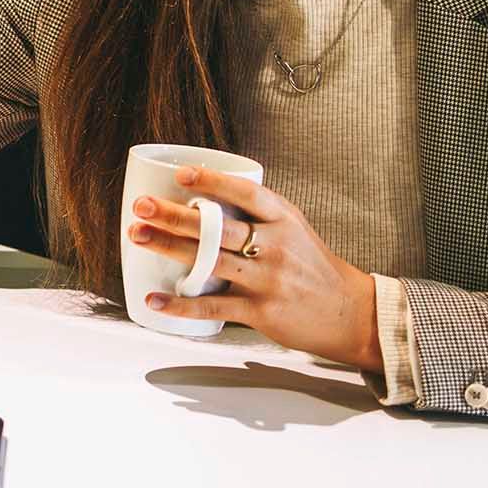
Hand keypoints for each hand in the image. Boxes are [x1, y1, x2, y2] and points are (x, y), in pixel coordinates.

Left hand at [127, 165, 383, 371]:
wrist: (349, 313)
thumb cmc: (312, 268)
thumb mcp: (294, 230)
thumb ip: (257, 216)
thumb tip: (205, 198)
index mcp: (284, 219)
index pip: (246, 193)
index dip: (212, 181)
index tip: (181, 174)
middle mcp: (277, 246)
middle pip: (217, 228)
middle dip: (174, 215)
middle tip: (141, 205)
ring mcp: (268, 280)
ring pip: (210, 262)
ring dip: (169, 248)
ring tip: (138, 236)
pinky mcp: (261, 312)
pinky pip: (213, 306)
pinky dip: (180, 304)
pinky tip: (155, 299)